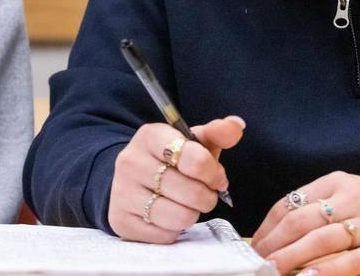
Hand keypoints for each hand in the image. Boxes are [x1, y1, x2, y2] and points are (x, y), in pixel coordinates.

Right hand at [107, 116, 244, 242]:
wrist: (131, 181)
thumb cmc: (168, 161)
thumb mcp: (191, 143)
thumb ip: (216, 133)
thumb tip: (237, 125)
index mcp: (149, 136)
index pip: (194, 159)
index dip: (213, 173)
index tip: (216, 177)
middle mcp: (131, 162)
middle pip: (192, 192)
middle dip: (207, 197)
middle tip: (204, 194)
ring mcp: (123, 192)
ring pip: (180, 216)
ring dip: (192, 214)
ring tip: (187, 205)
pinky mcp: (123, 220)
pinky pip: (165, 235)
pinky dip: (173, 229)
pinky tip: (167, 216)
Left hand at [252, 171, 359, 275]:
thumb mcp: (342, 193)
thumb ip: (313, 206)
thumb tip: (273, 234)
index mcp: (336, 182)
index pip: (290, 204)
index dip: (267, 227)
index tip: (253, 245)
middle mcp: (353, 200)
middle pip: (302, 222)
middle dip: (275, 245)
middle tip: (259, 261)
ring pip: (322, 241)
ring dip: (292, 257)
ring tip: (274, 270)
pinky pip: (352, 261)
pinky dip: (326, 270)